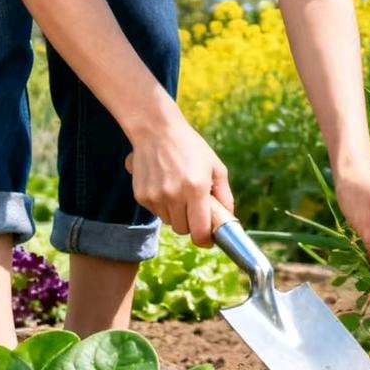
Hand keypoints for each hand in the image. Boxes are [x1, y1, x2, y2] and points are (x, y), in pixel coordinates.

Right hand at [123, 115, 233, 248]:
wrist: (156, 130)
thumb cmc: (190, 147)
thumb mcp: (215, 166)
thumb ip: (225, 195)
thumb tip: (229, 219)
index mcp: (196, 189)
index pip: (200, 232)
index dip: (205, 240)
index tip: (208, 238)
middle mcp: (174, 195)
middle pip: (183, 230)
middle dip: (190, 222)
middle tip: (193, 206)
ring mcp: (155, 196)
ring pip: (169, 222)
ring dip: (175, 213)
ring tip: (177, 189)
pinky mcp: (141, 195)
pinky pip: (155, 212)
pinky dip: (161, 204)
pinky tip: (163, 184)